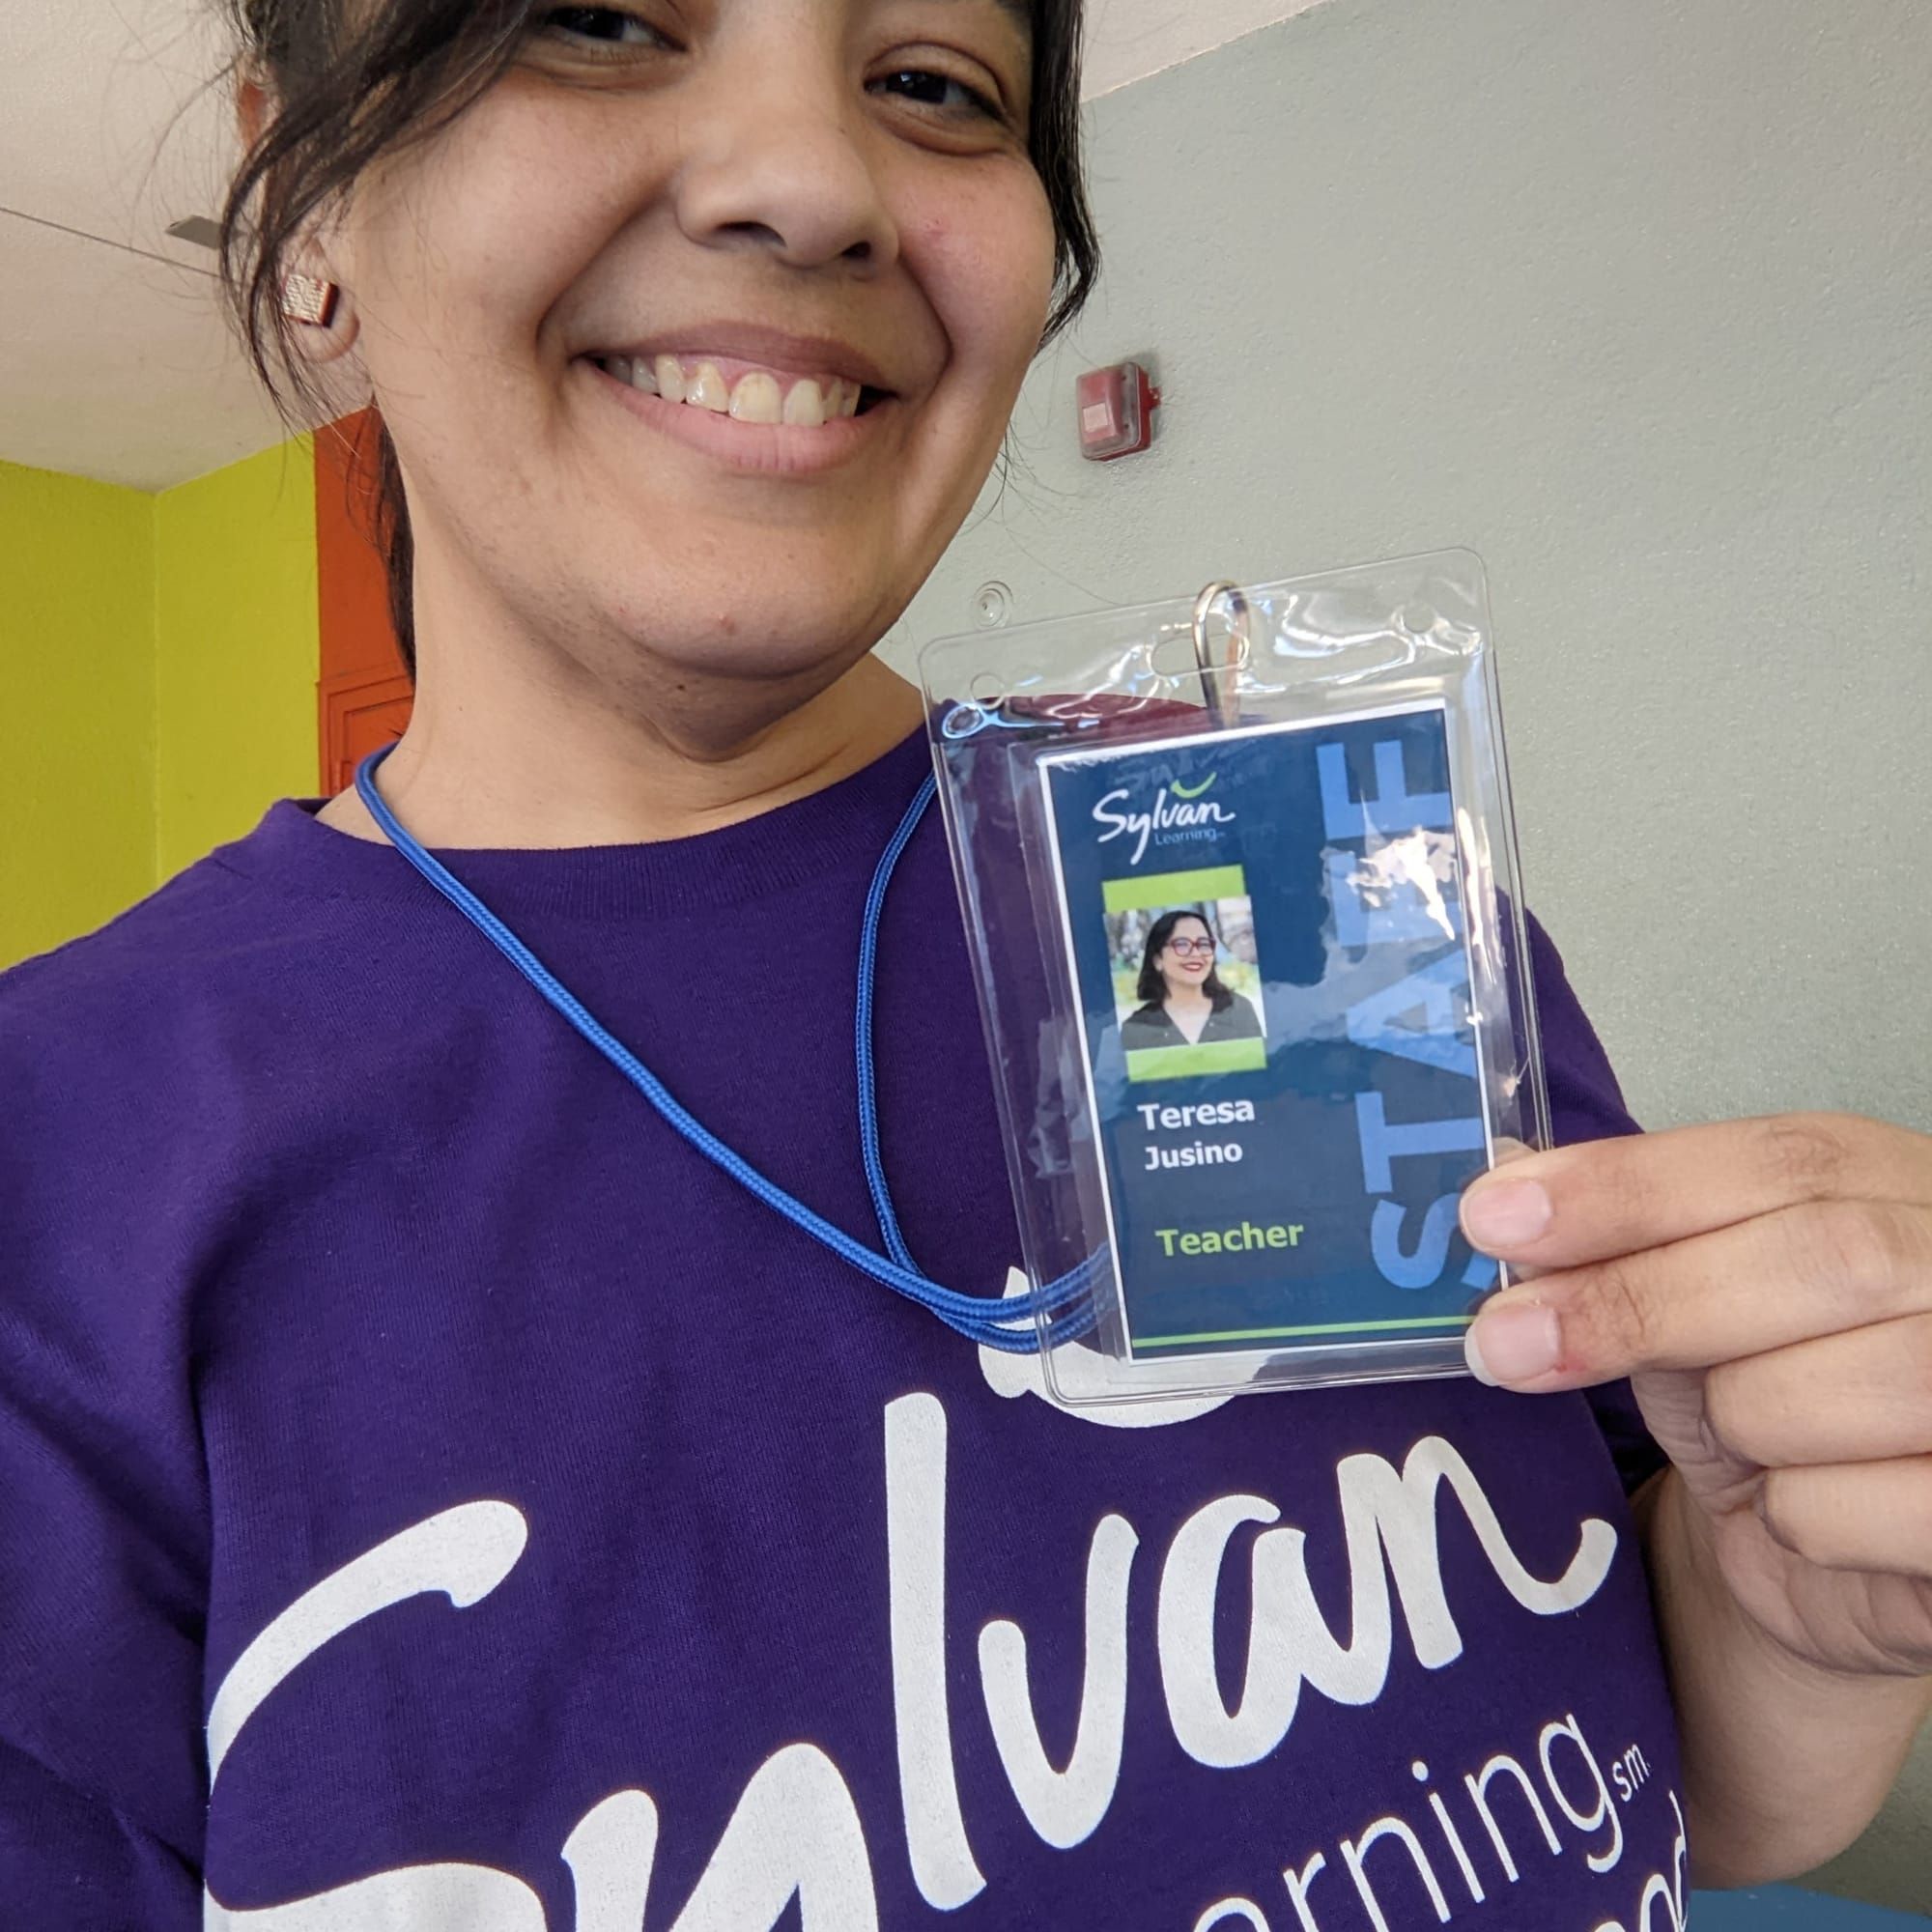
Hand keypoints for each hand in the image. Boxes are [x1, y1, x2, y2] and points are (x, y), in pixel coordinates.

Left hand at [1459, 1113, 1931, 1680]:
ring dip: (1729, 1420)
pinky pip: (1840, 1509)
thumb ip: (1621, 1235)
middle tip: (1504, 1338)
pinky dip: (1787, 1516)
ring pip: (1816, 1389)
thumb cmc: (1779, 1392)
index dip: (1632, 1186)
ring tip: (1737, 1432)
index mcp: (1899, 1184)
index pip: (1782, 1162)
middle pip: (1819, 1257)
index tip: (1494, 1218)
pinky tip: (1801, 1503)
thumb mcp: (1689, 1293)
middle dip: (1636, 1298)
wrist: (1850, 1557)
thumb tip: (1510, 1185)